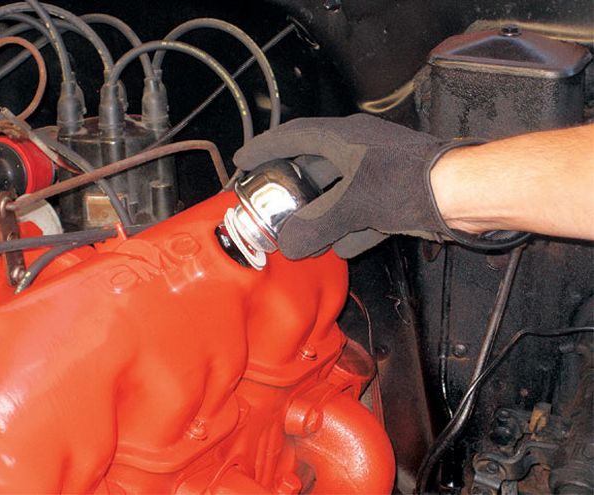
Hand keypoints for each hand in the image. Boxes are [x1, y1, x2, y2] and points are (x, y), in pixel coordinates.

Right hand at [234, 114, 458, 258]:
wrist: (463, 194)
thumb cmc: (405, 184)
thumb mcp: (353, 204)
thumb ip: (316, 226)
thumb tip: (288, 247)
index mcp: (345, 138)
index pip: (295, 137)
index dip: (266, 148)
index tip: (243, 161)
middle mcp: (359, 149)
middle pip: (314, 166)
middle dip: (292, 186)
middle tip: (268, 200)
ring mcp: (378, 172)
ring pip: (338, 191)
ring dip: (319, 213)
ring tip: (297, 232)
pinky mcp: (395, 196)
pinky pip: (360, 212)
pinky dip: (347, 229)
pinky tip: (336, 249)